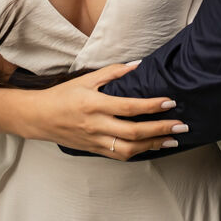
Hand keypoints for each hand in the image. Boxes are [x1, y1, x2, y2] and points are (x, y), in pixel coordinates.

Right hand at [0, 62, 186, 160]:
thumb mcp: (85, 79)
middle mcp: (96, 126)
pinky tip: (153, 147)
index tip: (170, 102)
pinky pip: (120, 155)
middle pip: (133, 132)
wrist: (39, 118)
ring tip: (172, 139)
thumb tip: (137, 65)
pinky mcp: (94, 150)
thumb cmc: (62, 95)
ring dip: (154, 144)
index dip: (151, 106)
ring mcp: (95, 141)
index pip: (128, 107)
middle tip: (181, 125)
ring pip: (129, 149)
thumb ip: (112, 73)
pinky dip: (139, 152)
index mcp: (94, 105)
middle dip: (160, 129)